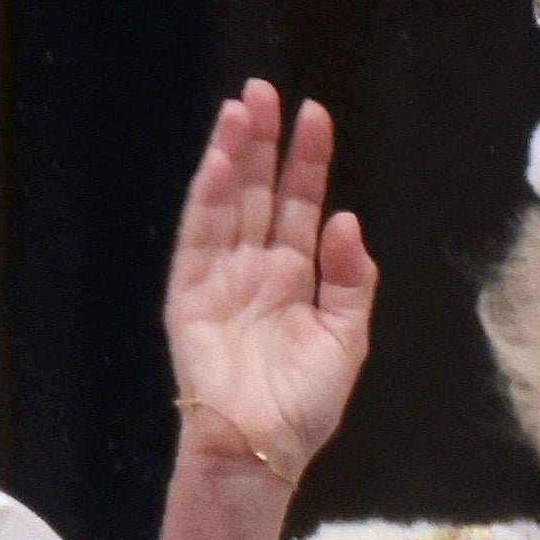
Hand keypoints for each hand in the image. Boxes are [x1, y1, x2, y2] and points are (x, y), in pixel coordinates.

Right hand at [165, 79, 376, 491]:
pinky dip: (208, 199)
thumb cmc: (304, 404)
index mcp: (295, 277)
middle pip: (259, 192)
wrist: (261, 449)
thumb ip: (351, 280)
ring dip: (233, 157)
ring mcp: (219, 278)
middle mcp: (255, 268)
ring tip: (241, 109)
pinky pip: (198, 238)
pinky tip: (219, 163)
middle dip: (264, 142)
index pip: (299, 204)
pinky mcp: (188, 296)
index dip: (306, 161)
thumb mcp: (347, 338)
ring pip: (227, 204)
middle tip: (267, 90)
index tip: (314, 114)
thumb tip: (347, 220)